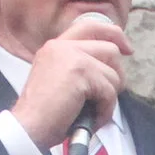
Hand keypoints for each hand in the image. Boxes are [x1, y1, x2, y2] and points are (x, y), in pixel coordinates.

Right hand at [9, 12, 129, 152]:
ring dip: (110, 97)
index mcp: (55, 47)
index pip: (90, 26)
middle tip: (111, 94)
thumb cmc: (43, 115)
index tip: (127, 48)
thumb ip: (77, 69)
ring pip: (113, 72)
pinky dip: (106, 110)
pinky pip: (109, 91)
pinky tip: (92, 119)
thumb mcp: (58, 81)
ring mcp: (72, 57)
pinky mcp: (81, 72)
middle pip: (110, 48)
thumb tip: (110, 71)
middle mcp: (62, 46)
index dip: (113, 34)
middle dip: (117, 74)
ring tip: (94, 112)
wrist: (27, 128)